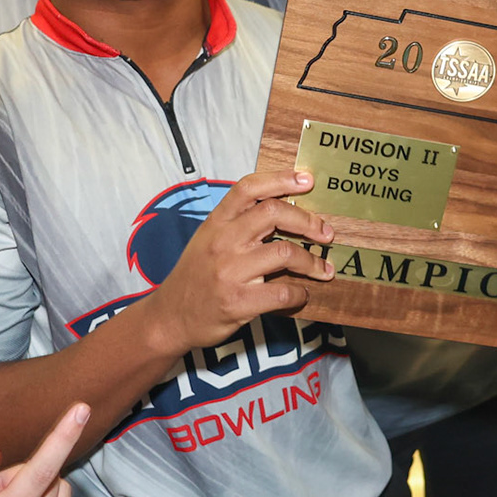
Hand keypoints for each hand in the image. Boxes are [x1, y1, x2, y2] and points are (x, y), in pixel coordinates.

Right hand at [140, 171, 334, 351]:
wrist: (170, 317)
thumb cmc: (196, 277)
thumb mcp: (208, 240)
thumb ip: (238, 224)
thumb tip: (285, 211)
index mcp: (216, 223)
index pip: (249, 188)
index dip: (281, 179)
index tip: (306, 180)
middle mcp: (222, 242)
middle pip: (273, 213)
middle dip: (308, 222)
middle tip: (325, 233)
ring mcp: (229, 272)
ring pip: (285, 253)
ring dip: (312, 262)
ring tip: (323, 269)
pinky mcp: (238, 302)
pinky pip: (282, 292)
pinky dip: (300, 293)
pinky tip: (301, 294)